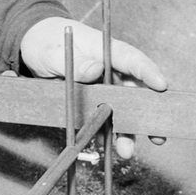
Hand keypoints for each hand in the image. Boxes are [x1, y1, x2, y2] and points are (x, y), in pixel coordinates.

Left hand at [19, 16, 167, 155]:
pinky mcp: (93, 104)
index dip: (149, 72)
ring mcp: (103, 90)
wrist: (34, 52)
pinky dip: (105, 135)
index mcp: (106, 52)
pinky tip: (105, 147)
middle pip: (135, 92)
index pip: (132, 60)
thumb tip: (95, 70)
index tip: (161, 85)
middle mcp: (110, 72)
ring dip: (125, 132)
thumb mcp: (52, 51)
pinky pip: (102, 121)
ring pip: (121, 112)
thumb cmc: (48, 43)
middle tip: (157, 134)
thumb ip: (73, 61)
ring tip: (126, 151)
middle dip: (146, 114)